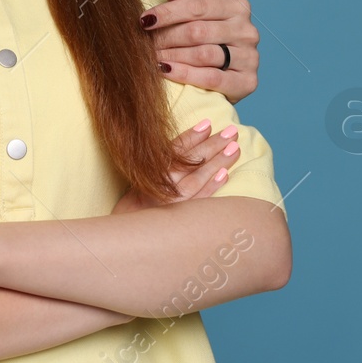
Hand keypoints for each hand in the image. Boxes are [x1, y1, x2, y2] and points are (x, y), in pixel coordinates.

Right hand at [112, 119, 241, 213]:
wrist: (126, 239)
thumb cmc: (135, 208)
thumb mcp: (139, 184)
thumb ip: (159, 167)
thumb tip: (186, 146)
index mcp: (149, 174)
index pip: (173, 151)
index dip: (190, 136)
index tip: (207, 123)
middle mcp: (160, 187)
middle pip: (190, 162)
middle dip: (212, 144)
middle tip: (232, 131)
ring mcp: (171, 204)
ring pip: (197, 179)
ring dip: (217, 162)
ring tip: (235, 148)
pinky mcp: (179, 219)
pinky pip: (198, 202)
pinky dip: (212, 187)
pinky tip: (225, 175)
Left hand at [140, 0, 259, 103]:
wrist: (226, 70)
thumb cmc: (207, 35)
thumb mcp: (195, 12)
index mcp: (237, 6)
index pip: (197, 6)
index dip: (168, 13)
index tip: (144, 20)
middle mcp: (247, 30)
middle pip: (198, 31)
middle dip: (166, 37)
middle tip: (144, 43)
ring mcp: (250, 57)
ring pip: (203, 54)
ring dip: (172, 56)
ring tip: (151, 57)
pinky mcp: (248, 81)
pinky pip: (212, 78)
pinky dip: (186, 74)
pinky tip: (166, 70)